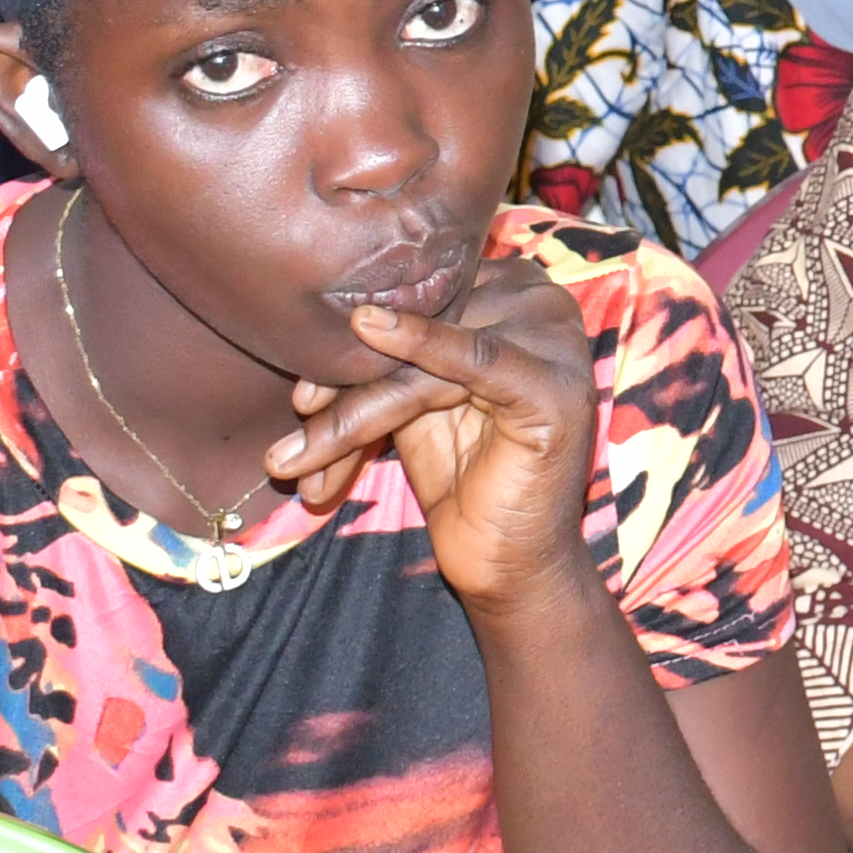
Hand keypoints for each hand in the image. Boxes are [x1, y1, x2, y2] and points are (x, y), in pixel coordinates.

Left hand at [269, 259, 596, 612]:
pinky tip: (370, 333)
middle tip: (297, 413)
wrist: (507, 563)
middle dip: (352, 373)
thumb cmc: (461, 478)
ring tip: (298, 452)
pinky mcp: (555, 385)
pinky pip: (476, 357)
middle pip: (424, 322)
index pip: (419, 297)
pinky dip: (423, 346)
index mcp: (510, 288)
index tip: (298, 387)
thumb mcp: (409, 402)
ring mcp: (556, 341)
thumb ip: (383, 352)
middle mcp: (540, 300)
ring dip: (361, 400)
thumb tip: (301, 318)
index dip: (354, 336)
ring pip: (433, 351)